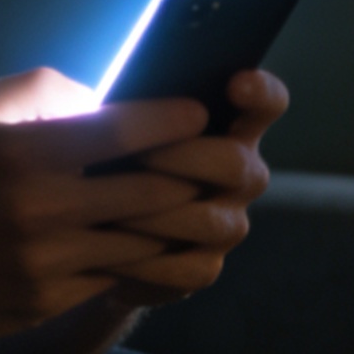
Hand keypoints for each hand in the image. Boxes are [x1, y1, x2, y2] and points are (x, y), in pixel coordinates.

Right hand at [0, 69, 211, 342]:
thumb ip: (39, 90)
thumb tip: (104, 96)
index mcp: (26, 151)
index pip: (128, 129)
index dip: (175, 118)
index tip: (197, 115)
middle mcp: (43, 208)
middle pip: (156, 192)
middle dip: (191, 176)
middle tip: (208, 164)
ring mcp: (48, 262)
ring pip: (146, 244)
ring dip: (174, 225)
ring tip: (193, 207)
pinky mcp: (47, 302)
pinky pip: (116, 279)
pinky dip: (140, 261)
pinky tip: (151, 244)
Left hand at [101, 69, 288, 305]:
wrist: (87, 235)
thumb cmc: (103, 156)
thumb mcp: (105, 119)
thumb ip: (113, 100)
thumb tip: (90, 89)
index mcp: (227, 126)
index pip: (265, 104)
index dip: (261, 93)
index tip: (236, 83)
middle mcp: (239, 173)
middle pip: (238, 164)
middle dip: (187, 159)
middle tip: (137, 157)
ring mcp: (226, 222)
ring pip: (211, 222)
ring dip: (159, 215)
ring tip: (109, 211)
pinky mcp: (203, 267)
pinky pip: (187, 270)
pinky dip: (145, 262)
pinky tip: (109, 254)